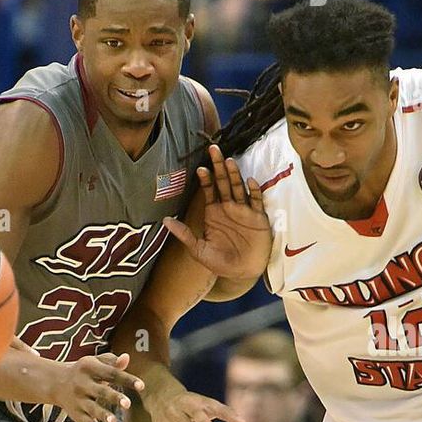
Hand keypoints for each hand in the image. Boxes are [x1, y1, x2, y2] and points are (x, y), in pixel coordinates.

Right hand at [49, 351, 144, 421]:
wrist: (56, 382)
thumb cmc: (83, 371)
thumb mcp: (95, 362)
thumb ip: (112, 362)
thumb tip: (127, 358)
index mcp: (89, 368)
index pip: (111, 373)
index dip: (127, 379)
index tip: (141, 386)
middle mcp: (83, 384)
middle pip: (100, 391)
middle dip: (113, 397)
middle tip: (127, 403)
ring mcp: (78, 400)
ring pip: (92, 408)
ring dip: (103, 415)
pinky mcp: (76, 413)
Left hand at [163, 144, 270, 281]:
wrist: (242, 272)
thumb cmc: (220, 262)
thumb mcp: (198, 250)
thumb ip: (184, 234)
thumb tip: (164, 221)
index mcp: (214, 212)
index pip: (209, 190)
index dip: (205, 178)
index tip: (200, 168)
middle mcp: (228, 207)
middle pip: (223, 182)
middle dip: (219, 166)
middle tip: (214, 149)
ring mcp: (243, 210)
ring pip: (239, 187)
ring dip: (235, 174)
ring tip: (229, 160)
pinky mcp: (258, 217)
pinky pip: (256, 201)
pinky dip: (254, 191)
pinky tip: (250, 181)